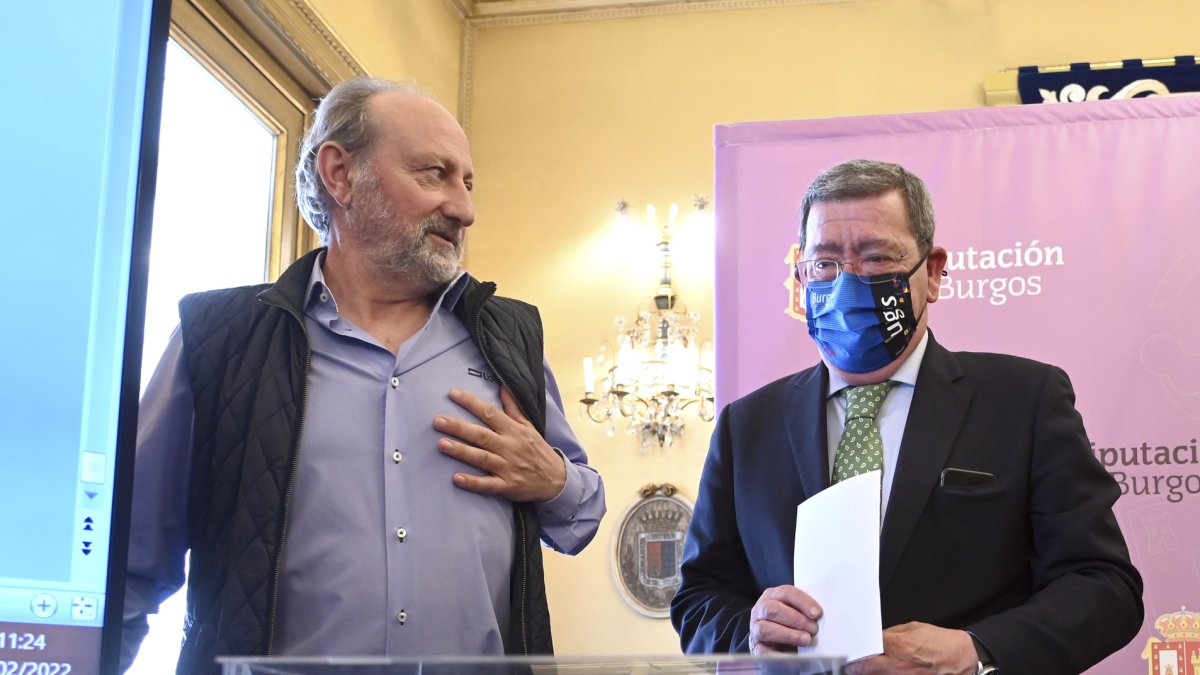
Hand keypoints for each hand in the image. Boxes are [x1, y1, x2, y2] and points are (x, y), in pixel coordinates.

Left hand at [434, 387, 566, 501]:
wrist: (556, 479)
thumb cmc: (537, 450)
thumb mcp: (528, 426)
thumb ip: (512, 408)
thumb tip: (502, 387)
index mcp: (513, 430)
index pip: (490, 413)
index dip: (471, 403)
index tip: (453, 394)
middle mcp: (509, 447)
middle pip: (481, 435)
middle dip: (459, 427)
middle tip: (437, 420)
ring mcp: (508, 467)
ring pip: (481, 458)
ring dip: (461, 451)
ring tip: (441, 444)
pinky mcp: (507, 485)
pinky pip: (488, 484)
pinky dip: (473, 482)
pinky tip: (456, 478)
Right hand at [748, 585, 822, 654]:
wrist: (775, 643)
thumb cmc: (789, 624)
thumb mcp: (796, 612)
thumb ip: (805, 611)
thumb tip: (820, 616)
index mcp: (772, 596)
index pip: (786, 593)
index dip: (802, 602)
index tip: (817, 614)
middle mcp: (760, 610)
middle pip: (773, 609)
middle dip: (796, 619)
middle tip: (813, 629)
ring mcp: (755, 629)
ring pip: (765, 629)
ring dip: (788, 635)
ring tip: (805, 640)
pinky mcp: (756, 647)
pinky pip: (763, 651)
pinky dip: (777, 654)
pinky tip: (792, 656)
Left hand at [844, 623, 976, 674]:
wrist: (961, 659)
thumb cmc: (940, 642)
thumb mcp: (914, 629)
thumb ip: (892, 634)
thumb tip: (877, 638)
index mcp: (899, 645)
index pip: (867, 647)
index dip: (855, 649)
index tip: (847, 651)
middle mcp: (898, 664)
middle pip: (866, 667)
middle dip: (854, 666)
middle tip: (846, 666)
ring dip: (867, 672)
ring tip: (858, 669)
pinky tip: (878, 672)